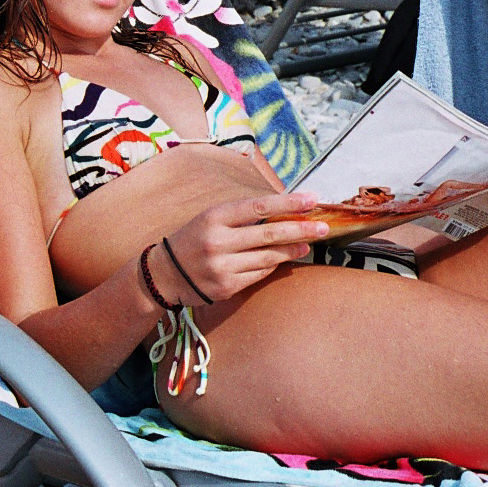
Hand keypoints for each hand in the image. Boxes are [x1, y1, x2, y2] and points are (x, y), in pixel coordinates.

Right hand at [159, 190, 329, 304]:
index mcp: (214, 217)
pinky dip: (273, 265)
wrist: (164, 274)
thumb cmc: (194, 239)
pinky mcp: (226, 287)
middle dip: (300, 230)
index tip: (311, 199)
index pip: (258, 207)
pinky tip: (284, 258)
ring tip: (308, 243)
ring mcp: (222, 267)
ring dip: (291, 250)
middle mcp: (218, 242)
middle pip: (269, 234)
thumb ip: (243, 214)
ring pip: (267, 257)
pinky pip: (258, 274)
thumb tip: (283, 210)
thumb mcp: (211, 217)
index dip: (288, 203)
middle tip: (323, 227)